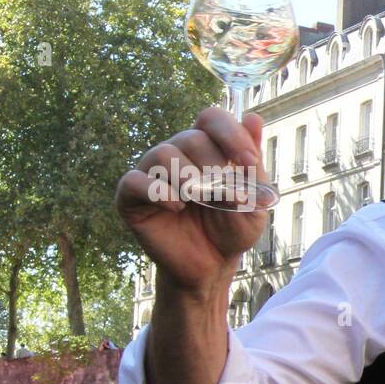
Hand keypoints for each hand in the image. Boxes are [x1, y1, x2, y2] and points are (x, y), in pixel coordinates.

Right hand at [115, 108, 268, 292]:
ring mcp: (151, 173)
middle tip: (225, 196)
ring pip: (163, 154)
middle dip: (214, 166)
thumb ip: (252, 164)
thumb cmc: (232, 229)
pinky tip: (177, 207)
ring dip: (188, 179)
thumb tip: (253, 117)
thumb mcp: (253, 200)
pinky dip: (158, 192)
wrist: (212, 266)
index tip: (249, 163)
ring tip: (200, 201)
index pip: (212, 118)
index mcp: (206, 148)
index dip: (231, 135)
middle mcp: (176, 153)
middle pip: (190, 137)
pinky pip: (135, 181)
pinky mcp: (131, 197)